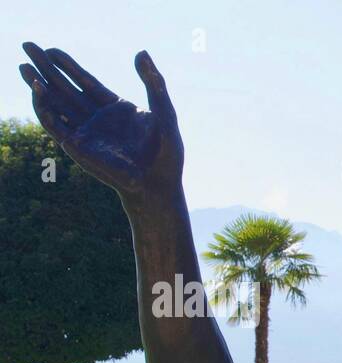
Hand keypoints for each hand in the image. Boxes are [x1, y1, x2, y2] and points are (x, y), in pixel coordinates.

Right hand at [19, 44, 181, 205]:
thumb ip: (154, 83)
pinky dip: (44, 108)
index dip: (68, 65)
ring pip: (55, 103)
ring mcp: (86, 132)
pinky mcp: (78, 146)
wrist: (159, 185)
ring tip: (22, 66)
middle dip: (46, 68)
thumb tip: (142, 52)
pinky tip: (38, 90)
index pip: (86, 81)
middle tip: (27, 46)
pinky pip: (55, 125)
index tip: (52, 50)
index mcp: (115, 109)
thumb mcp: (164, 113)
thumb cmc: (167, 154)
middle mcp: (97, 119)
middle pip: (65, 88)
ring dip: (38, 85)